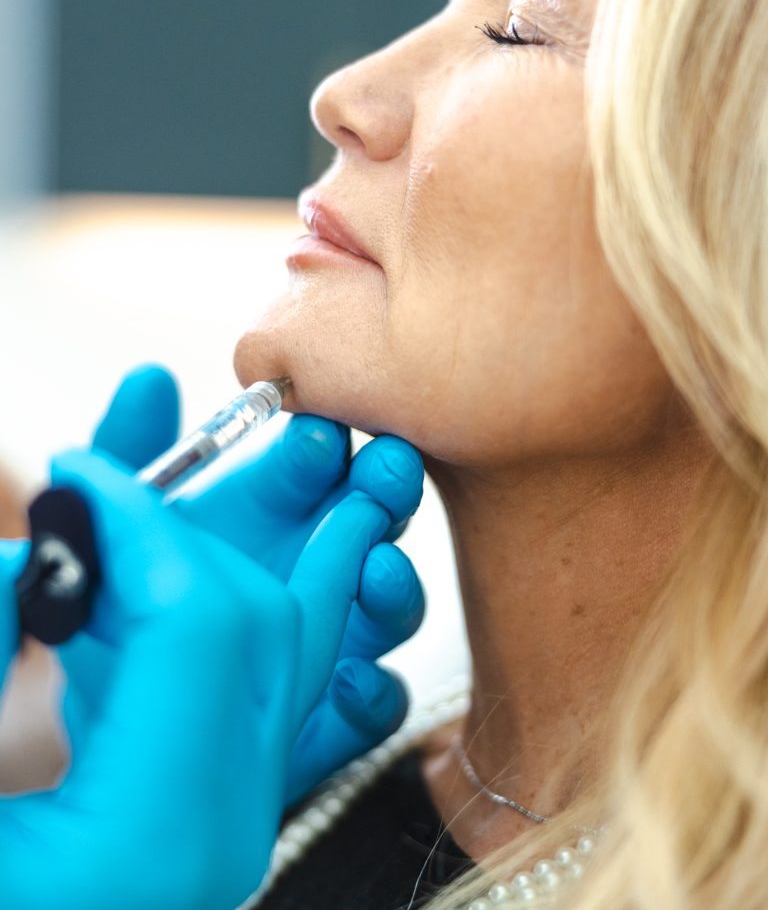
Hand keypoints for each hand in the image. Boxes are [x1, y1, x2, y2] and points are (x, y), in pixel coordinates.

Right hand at [0, 453, 299, 909]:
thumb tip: (33, 559)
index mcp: (153, 833)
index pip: (195, 619)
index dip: (137, 521)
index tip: (73, 470)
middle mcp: (226, 829)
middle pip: (255, 620)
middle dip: (181, 529)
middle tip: (99, 484)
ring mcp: (238, 821)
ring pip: (281, 647)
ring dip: (223, 556)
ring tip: (199, 486)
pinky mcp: (221, 812)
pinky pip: (257, 686)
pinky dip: (205, 614)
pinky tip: (150, 580)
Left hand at [90, 365, 424, 801]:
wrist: (120, 705)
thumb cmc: (129, 596)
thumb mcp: (118, 518)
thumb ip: (130, 449)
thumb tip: (148, 376)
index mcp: (276, 506)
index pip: (319, 460)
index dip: (324, 444)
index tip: (315, 433)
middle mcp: (317, 563)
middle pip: (376, 516)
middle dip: (389, 488)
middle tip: (385, 470)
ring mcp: (334, 637)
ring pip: (392, 603)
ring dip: (396, 582)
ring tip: (377, 568)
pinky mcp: (333, 716)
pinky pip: (378, 705)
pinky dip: (376, 690)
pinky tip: (350, 680)